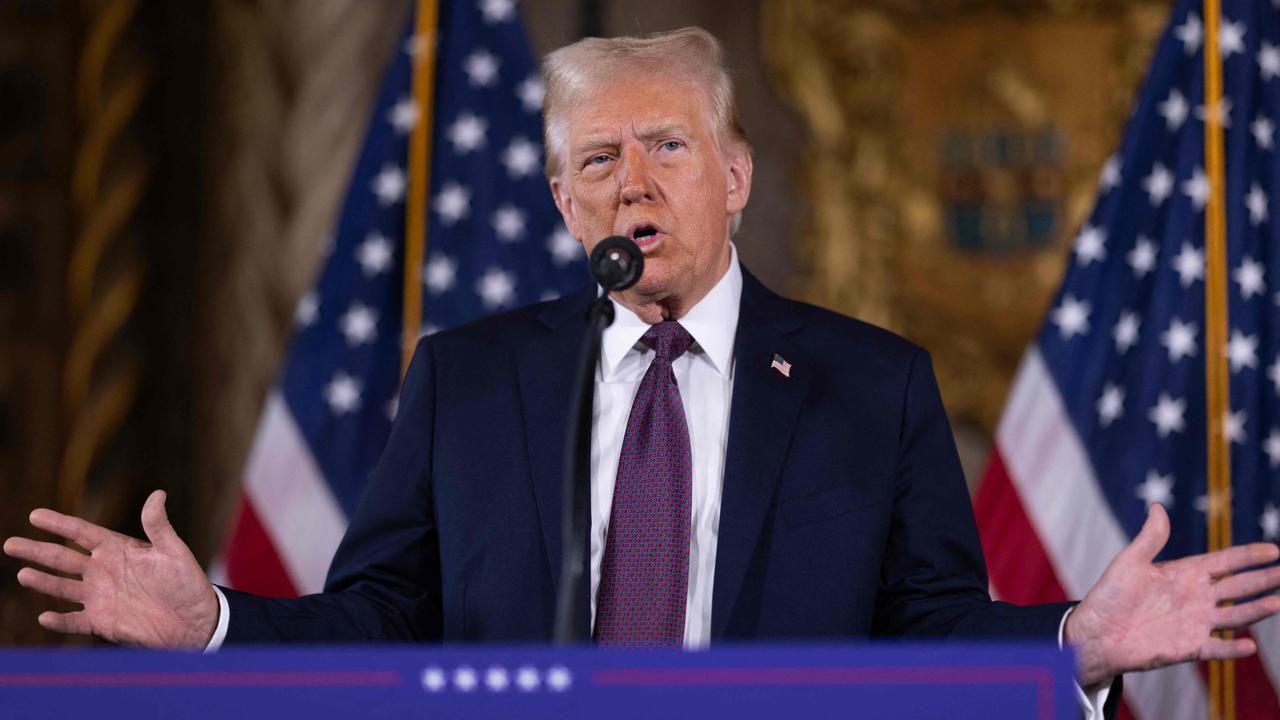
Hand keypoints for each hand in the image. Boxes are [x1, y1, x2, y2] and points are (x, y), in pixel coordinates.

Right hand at [3, 490, 218, 648]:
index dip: (59, 524)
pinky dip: (59, 621)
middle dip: (37, 550)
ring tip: (23, 573)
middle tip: (10, 543)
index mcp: (118, 549)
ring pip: (62, 587)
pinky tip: (44, 617)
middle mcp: (103, 571)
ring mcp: (100, 597)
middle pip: (63, 558)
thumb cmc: (187, 582)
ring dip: (43, 582)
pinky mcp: (103, 622)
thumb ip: (158, 526)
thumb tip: (157, 494)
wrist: (194, 620)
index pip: (82, 533)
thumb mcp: (173, 551)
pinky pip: (74, 621)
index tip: (34, 515)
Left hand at [1065, 503, 1279, 686]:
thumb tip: (1158, 506)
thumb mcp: (1129, 562)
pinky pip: (1217, 648)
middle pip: (1238, 587)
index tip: (1274, 550)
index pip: (1225, 562)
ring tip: (1278, 603)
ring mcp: (1196, 623)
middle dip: (1262, 580)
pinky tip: (1250, 645)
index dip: (1248, 556)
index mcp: (1185, 574)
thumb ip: (1150, 538)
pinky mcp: (1189, 647)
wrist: (1095, 632)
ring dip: (1257, 611)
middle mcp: (1197, 598)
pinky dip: (1233, 648)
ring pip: (1236, 616)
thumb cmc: (1110, 596)